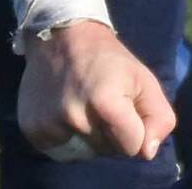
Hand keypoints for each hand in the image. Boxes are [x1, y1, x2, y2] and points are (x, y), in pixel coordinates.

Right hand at [18, 22, 175, 161]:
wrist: (61, 38)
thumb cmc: (109, 60)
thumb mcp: (144, 79)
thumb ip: (159, 117)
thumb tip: (148, 152)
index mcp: (106, 102)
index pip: (132, 147)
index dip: (135, 131)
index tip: (127, 109)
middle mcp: (74, 117)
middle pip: (108, 151)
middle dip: (112, 134)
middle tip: (104, 105)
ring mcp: (50, 126)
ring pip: (85, 154)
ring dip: (90, 139)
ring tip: (85, 108)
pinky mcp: (32, 130)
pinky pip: (62, 153)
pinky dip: (69, 140)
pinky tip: (67, 115)